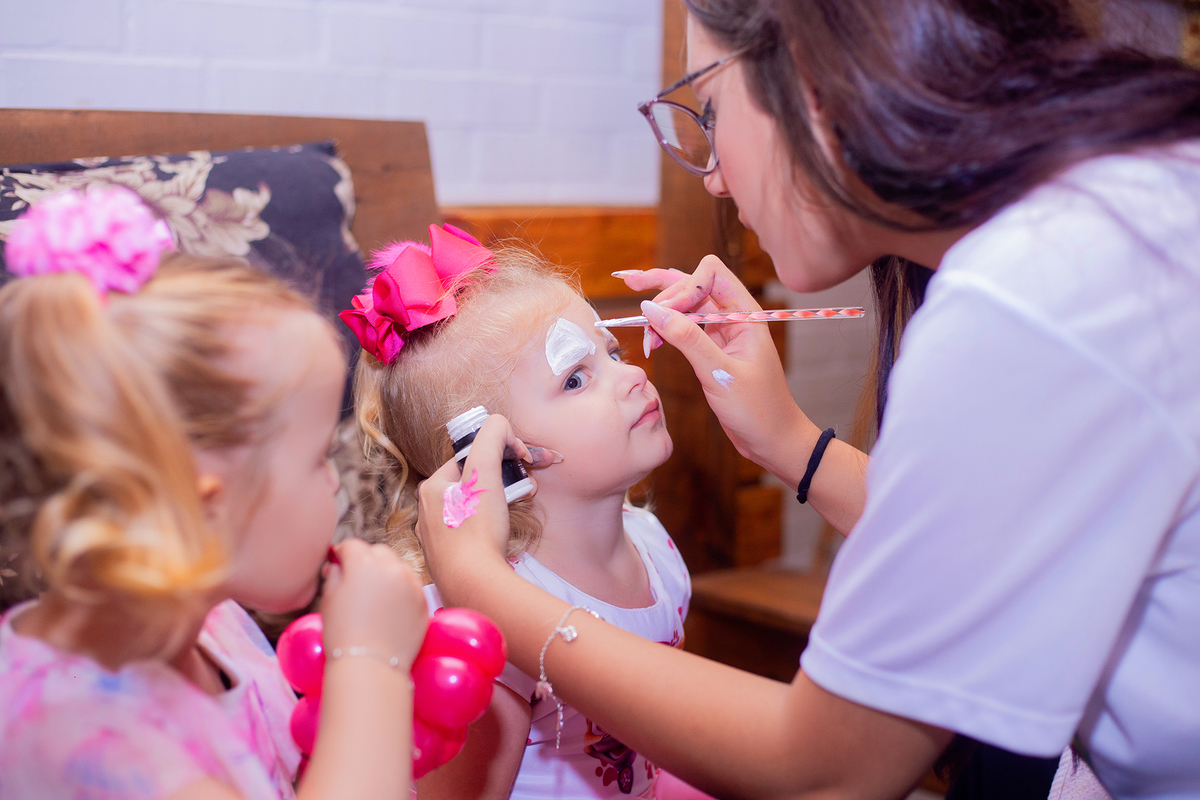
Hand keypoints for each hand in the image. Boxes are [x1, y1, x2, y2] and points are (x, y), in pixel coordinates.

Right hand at [321, 538, 426, 670]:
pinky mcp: (423, 600)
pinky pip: (411, 585)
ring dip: (387, 572)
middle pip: (378, 552)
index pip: (352, 545)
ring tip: (375, 594)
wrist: (371, 665)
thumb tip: (337, 564)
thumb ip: (334, 574)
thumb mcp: (328, 599)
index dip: (342, 553)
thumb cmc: (343, 634)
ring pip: (398, 566)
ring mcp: (411, 583)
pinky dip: (401, 588)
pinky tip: (391, 606)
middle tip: (356, 579)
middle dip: (366, 559)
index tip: (337, 562)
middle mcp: (391, 567)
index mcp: (364, 564)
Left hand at [416, 414, 529, 603]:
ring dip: (497, 507)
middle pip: (471, 486)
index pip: (468, 460)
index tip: (520, 467)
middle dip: (501, 483)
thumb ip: (491, 439)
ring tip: (515, 514)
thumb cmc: (476, 531)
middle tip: (524, 489)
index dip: (497, 458)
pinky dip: (488, 531)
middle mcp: (427, 513)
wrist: (474, 586)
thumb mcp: (485, 473)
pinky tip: (500, 539)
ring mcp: (436, 540)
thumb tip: (498, 424)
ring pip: (472, 511)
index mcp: (431, 489)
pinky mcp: (448, 561)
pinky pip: (471, 535)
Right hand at [616, 256, 816, 481]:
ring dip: (662, 314)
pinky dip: (666, 331)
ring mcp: (722, 332)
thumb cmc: (758, 409)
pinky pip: (685, 327)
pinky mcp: (713, 348)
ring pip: (686, 305)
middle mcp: (734, 317)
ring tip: (646, 338)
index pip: (711, 273)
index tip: (666, 314)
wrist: (773, 440)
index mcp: (746, 314)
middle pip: (694, 282)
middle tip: (636, 299)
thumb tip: (652, 309)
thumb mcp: (719, 374)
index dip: (685, 286)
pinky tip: (653, 343)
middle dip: (665, 290)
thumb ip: (686, 339)